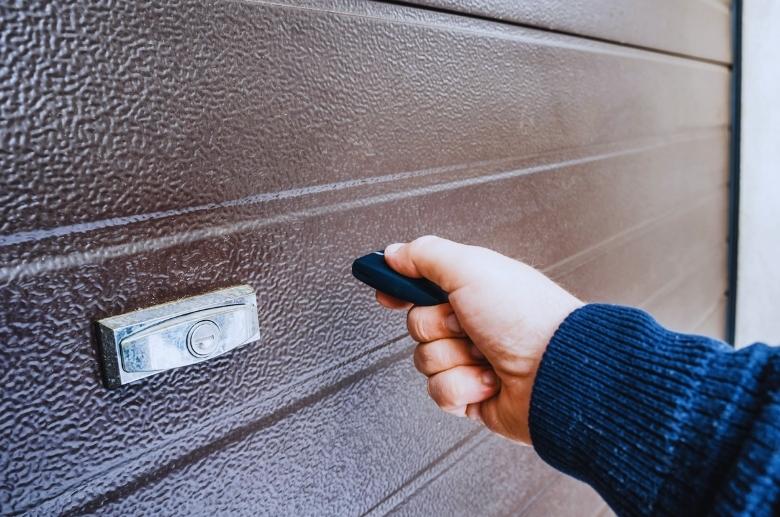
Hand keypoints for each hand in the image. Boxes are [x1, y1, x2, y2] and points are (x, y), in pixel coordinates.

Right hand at [376, 236, 582, 443]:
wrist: (557, 374)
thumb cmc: (529, 317)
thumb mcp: (472, 268)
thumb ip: (426, 254)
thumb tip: (394, 252)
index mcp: (475, 288)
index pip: (423, 282)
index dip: (400, 286)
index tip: (386, 288)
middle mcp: (473, 322)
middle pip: (417, 324)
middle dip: (438, 325)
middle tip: (465, 322)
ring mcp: (472, 360)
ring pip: (425, 360)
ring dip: (452, 357)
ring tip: (484, 353)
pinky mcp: (473, 394)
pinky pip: (440, 392)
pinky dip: (462, 385)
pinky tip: (488, 379)